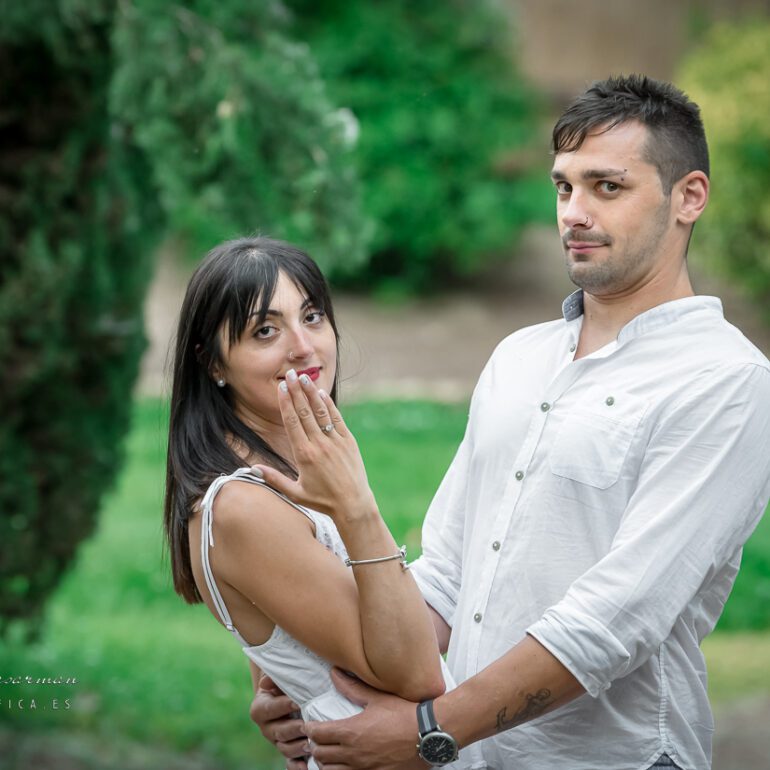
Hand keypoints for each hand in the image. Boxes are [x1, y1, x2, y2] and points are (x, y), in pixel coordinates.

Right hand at [250, 674, 309, 768]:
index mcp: (260, 709)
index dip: (283, 706)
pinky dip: (297, 767)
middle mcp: (266, 728)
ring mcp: (277, 742)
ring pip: (285, 748)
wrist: (287, 695)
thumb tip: (265, 682)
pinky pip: (290, 763)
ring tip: (311, 743)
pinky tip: (306, 766)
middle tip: (306, 725)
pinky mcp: (287, 751)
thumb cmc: (284, 683)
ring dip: (298, 747)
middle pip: (278, 731)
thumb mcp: (277, 678)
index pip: (270, 709)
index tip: (297, 702)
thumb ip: (273, 678)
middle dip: (293, 728)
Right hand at [253, 371, 376, 521]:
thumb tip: (252, 468)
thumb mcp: (295, 492)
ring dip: (311, 393)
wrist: (353, 504)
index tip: (281, 388)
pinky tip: (321, 393)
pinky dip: (329, 405)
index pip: (292, 423)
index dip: (286, 403)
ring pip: (321, 412)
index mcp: (304, 455)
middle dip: (296, 392)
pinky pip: (336, 419)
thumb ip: (274, 479)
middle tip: (290, 374)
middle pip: (305, 413)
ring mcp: (335, 441)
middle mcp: (319, 445)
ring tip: (303, 378)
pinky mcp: (349, 441)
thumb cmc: (322, 501)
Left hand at [306, 669, 425, 769]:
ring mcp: (364, 769)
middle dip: (315, 746)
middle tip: (317, 739)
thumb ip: (352, 688)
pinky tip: (345, 766)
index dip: (310, 729)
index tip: (309, 725)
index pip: (318, 734)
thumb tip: (334, 673)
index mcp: (351, 732)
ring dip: (326, 763)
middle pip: (320, 755)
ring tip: (328, 755)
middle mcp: (354, 754)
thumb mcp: (377, 698)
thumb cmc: (404, 713)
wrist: (429, 735)